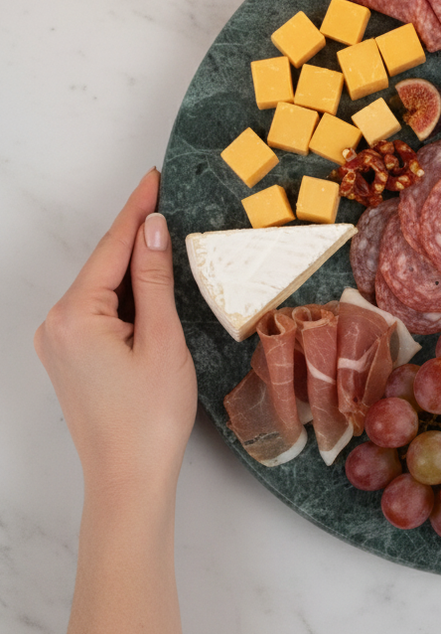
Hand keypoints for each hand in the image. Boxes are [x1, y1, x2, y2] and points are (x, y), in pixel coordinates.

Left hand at [34, 168, 196, 498]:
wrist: (129, 478)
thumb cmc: (150, 416)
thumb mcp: (162, 338)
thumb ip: (155, 278)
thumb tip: (153, 229)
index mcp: (75, 316)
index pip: (112, 248)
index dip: (137, 210)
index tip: (155, 178)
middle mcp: (56, 324)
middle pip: (104, 265)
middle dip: (136, 235)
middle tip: (167, 201)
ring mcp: (59, 342)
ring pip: (103, 288)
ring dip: (134, 267)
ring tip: (167, 241)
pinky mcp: (70, 357)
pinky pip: (99, 310)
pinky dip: (126, 295)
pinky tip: (151, 287)